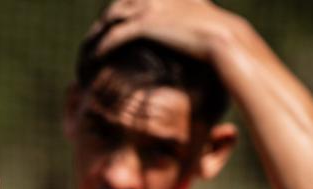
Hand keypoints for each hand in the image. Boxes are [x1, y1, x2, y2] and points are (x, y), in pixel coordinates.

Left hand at [86, 0, 235, 63]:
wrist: (223, 40)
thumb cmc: (216, 39)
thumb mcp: (200, 22)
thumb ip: (188, 19)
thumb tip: (188, 34)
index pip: (131, 0)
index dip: (118, 14)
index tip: (109, 30)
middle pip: (117, 7)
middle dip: (103, 24)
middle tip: (92, 43)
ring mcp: (149, 9)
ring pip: (111, 19)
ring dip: (97, 36)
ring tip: (88, 53)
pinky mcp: (145, 26)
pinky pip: (114, 36)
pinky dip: (102, 47)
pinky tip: (95, 59)